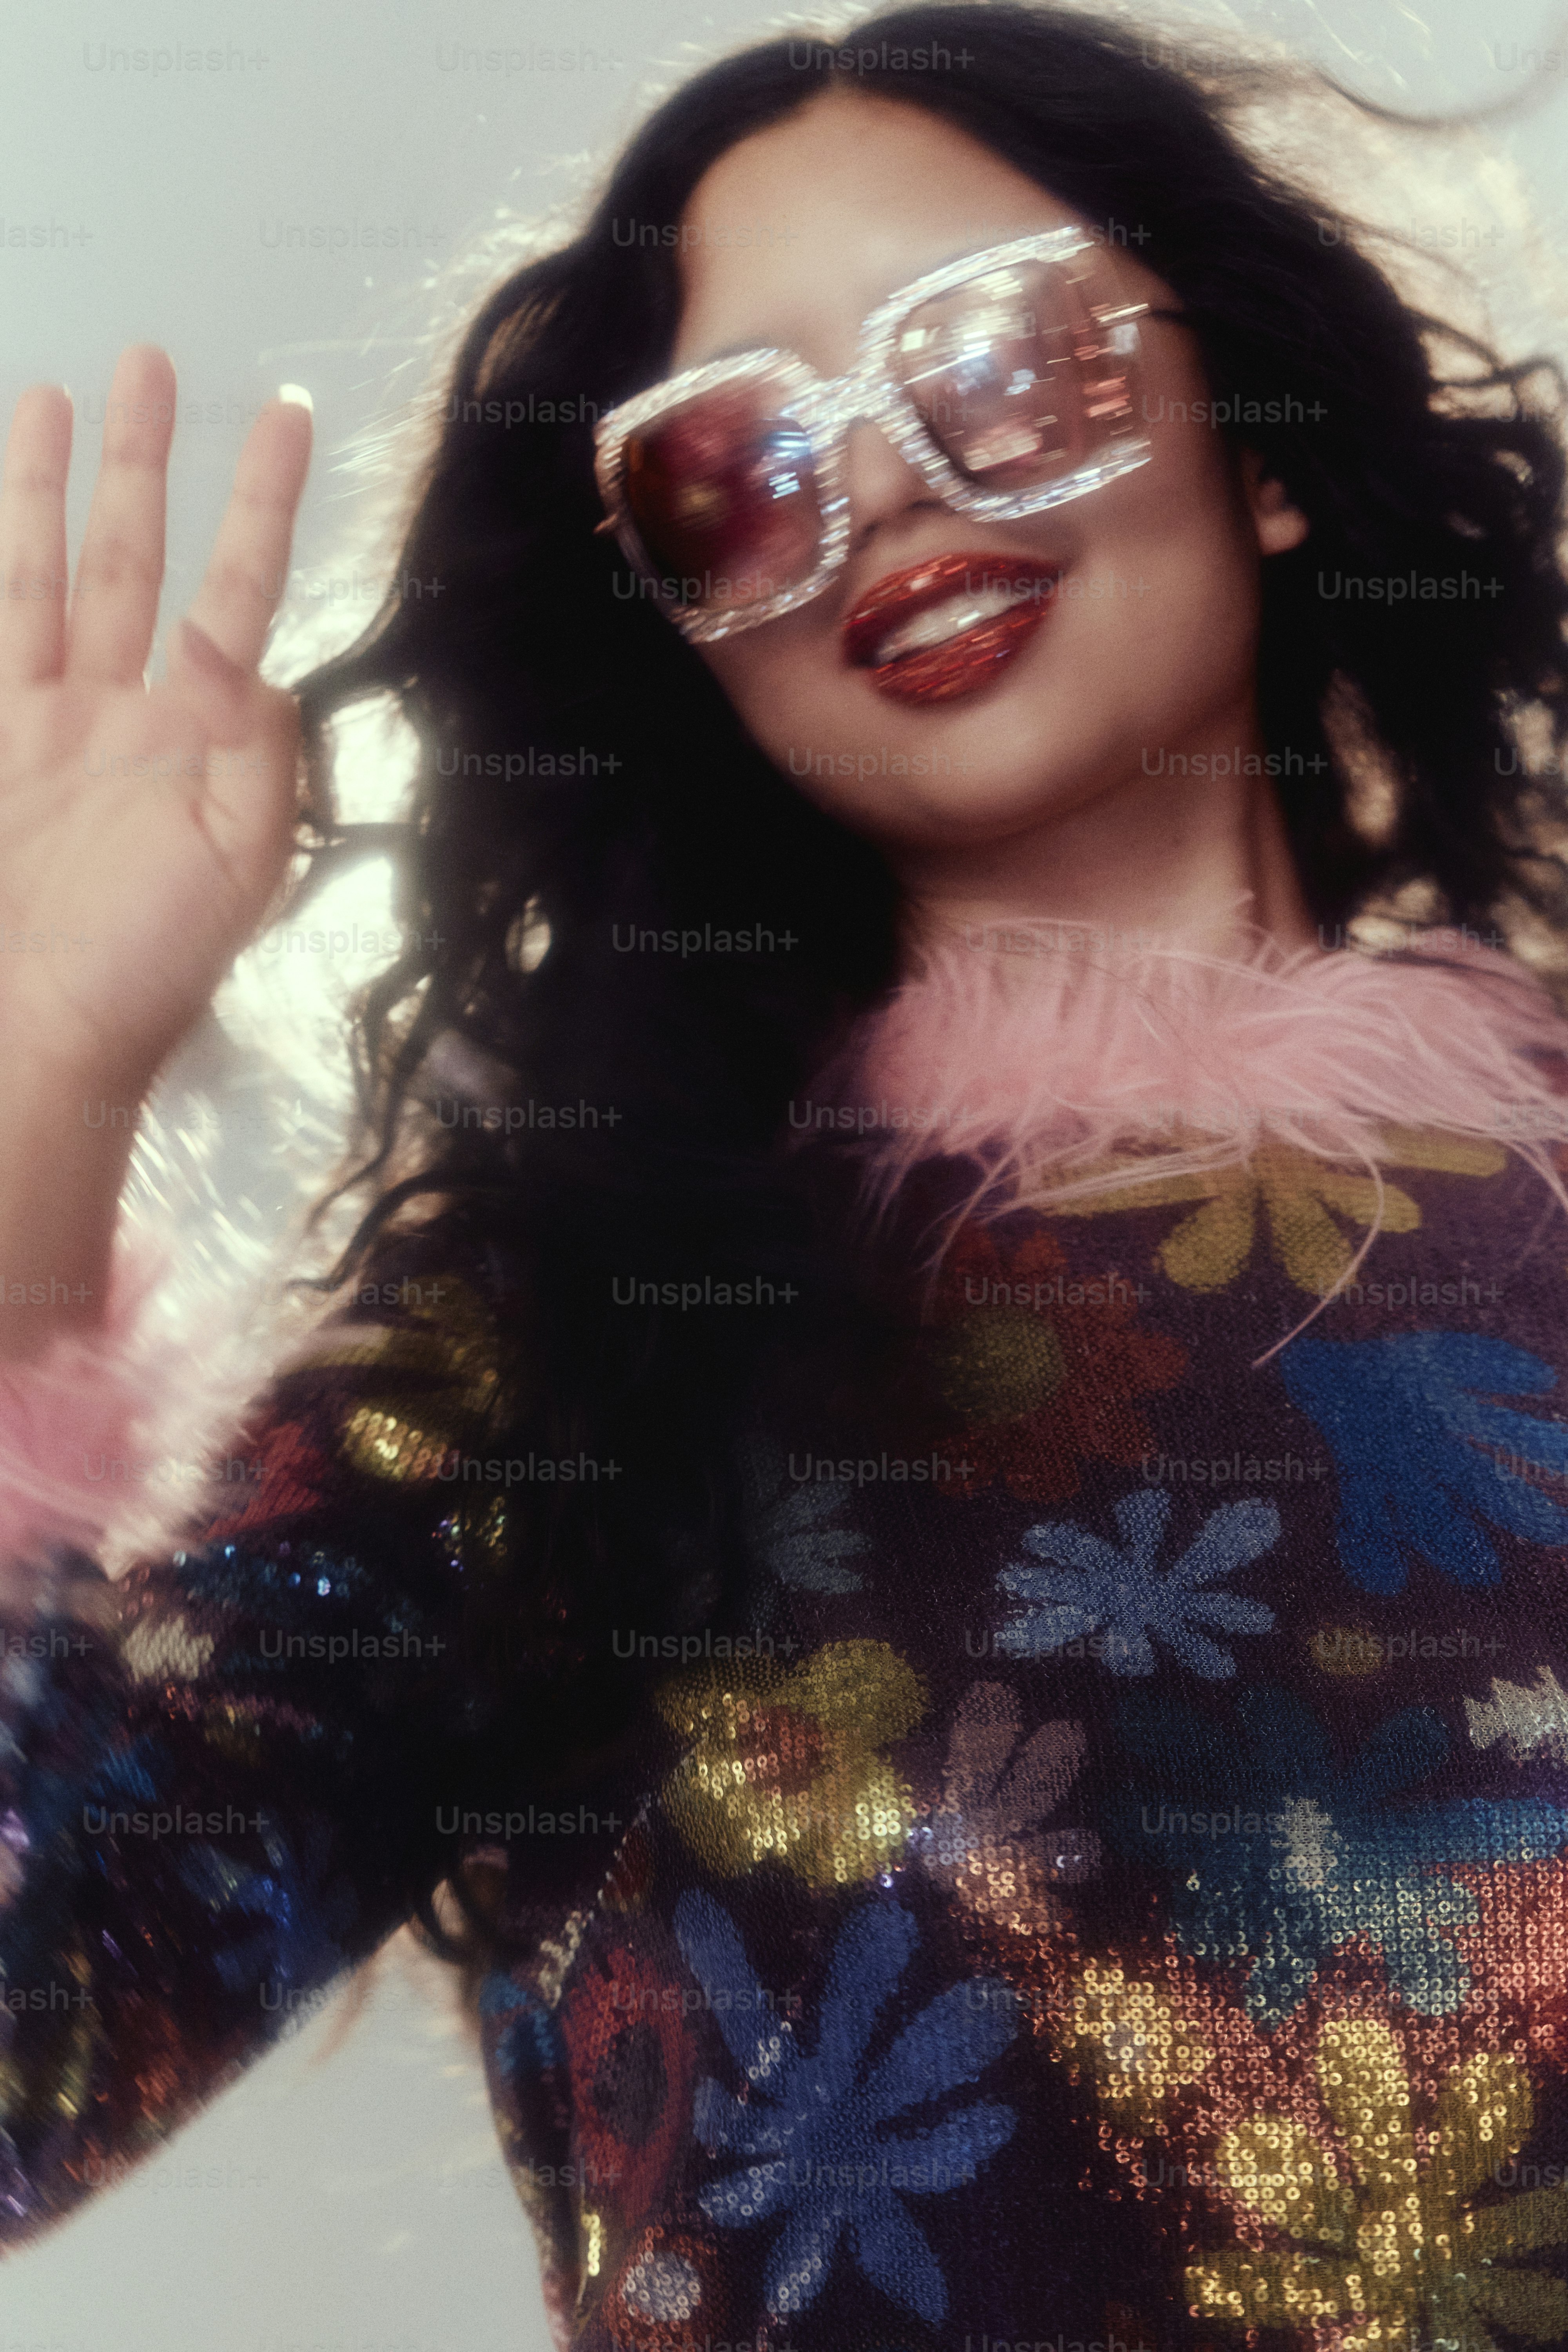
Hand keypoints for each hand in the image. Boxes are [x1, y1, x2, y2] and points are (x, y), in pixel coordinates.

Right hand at [0, 343, 311, 1095]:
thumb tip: (258, 656)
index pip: (243, 590)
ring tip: (65, 389)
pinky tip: (6, 481)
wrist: (38, 1030)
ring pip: (57, 571)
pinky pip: (0, 621)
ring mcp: (51, 721)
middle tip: (155, 361)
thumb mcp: (240, 857)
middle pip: (139, 557)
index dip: (263, 504)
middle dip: (146, 463)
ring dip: (62, 483)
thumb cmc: (149, 966)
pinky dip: (4, 551)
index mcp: (206, 737)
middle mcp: (130, 712)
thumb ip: (261, 747)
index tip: (289, 417)